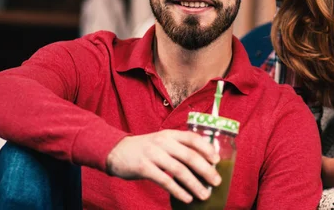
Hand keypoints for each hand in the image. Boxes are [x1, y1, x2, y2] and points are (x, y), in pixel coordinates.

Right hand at [106, 130, 220, 202]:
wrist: (116, 151)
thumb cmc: (145, 149)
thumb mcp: (162, 142)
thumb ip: (178, 147)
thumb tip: (203, 162)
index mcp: (170, 134)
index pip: (192, 138)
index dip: (206, 148)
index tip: (217, 160)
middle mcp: (163, 142)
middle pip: (189, 156)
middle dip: (206, 170)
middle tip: (216, 181)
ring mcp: (153, 154)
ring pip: (179, 170)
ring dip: (194, 184)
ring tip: (204, 194)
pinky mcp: (144, 168)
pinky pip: (165, 181)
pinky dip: (178, 191)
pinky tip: (187, 198)